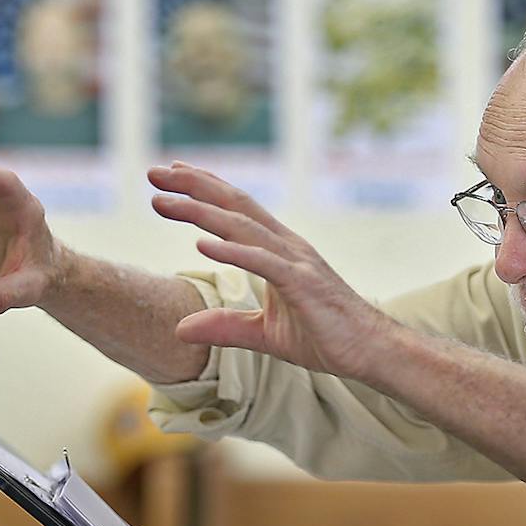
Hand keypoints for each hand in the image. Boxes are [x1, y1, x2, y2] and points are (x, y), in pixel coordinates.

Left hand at [148, 163, 392, 380]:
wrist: (372, 351)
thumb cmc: (326, 337)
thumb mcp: (264, 334)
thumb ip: (224, 327)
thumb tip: (179, 329)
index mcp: (279, 250)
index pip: (235, 210)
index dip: (203, 189)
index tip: (168, 176)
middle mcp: (286, 246)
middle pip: (234, 206)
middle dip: (193, 186)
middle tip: (153, 173)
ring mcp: (296, 262)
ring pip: (242, 227)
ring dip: (201, 212)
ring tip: (165, 202)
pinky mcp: (304, 284)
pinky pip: (264, 263)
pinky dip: (234, 251)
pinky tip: (203, 242)